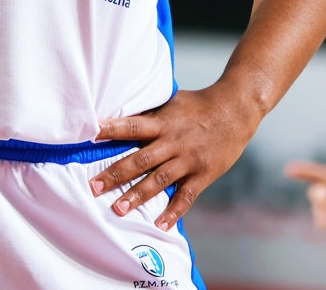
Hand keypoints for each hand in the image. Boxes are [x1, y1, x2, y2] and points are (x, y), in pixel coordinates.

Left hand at [91, 85, 261, 229]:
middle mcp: (173, 141)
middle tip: (93, 187)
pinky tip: (160, 225)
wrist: (236, 109)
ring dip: (137, 195)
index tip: (90, 135)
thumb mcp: (172, 101)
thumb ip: (150, 113)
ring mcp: (188, 159)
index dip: (111, 129)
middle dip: (116, 174)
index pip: (132, 125)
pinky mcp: (203, 173)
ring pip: (159, 180)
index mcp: (163, 122)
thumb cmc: (200, 104)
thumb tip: (121, 114)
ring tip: (118, 209)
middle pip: (140, 159)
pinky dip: (173, 212)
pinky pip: (186, 196)